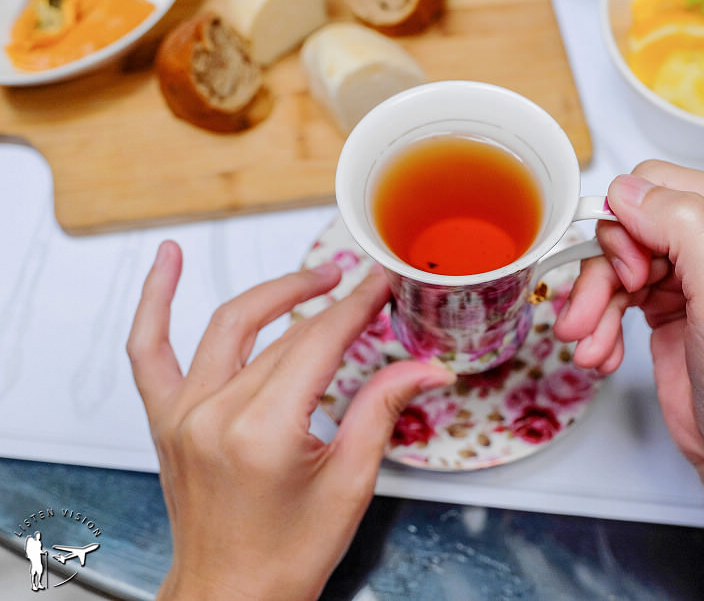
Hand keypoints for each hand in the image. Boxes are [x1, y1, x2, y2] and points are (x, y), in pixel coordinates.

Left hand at [127, 240, 453, 599]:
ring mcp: (182, 413)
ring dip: (276, 293)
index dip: (358, 306)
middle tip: (366, 286)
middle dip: (333, 304)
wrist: (230, 595)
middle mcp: (214, 415)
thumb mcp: (350, 483)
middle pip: (284, 335)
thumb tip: (426, 369)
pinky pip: (149, 348)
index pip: (319, 342)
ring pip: (230, 327)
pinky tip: (168, 262)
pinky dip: (155, 301)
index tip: (381, 283)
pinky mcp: (165, 419)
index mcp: (262, 432)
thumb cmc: (285, 556)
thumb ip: (384, 410)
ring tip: (315, 276)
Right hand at [554, 160, 703, 598]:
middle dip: (602, 273)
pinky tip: (602, 354)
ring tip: (587, 345)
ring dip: (592, 305)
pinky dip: (598, 325)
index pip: (656, 184)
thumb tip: (628, 190)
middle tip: (595, 315)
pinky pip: (611, 294)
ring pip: (611, 261)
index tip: (633, 278)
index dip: (630, 227)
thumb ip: (684, 228)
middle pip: (626, 224)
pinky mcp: (663, 303)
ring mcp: (687, 271)